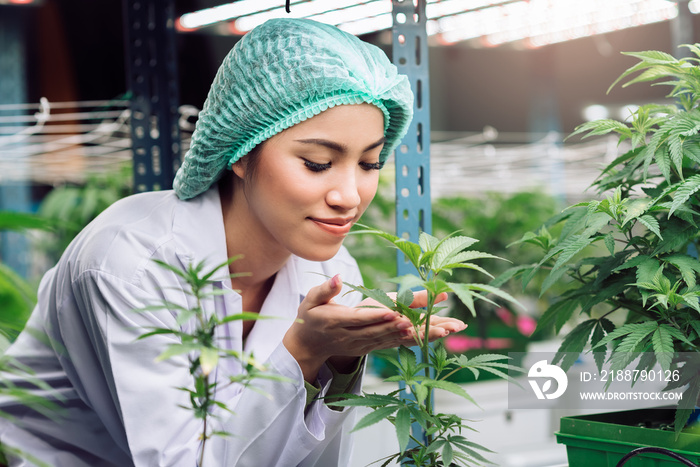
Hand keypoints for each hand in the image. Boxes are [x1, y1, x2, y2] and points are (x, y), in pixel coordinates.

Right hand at [282, 275, 465, 381]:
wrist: (309, 346)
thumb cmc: (310, 317)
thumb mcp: (310, 301)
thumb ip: (325, 290)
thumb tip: (338, 278)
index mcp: (338, 321)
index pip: (361, 318)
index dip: (378, 316)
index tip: (395, 312)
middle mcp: (355, 336)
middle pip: (386, 329)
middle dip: (413, 324)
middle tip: (439, 321)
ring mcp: (365, 344)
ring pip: (397, 339)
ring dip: (424, 334)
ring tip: (449, 329)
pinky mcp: (373, 347)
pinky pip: (398, 344)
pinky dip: (418, 340)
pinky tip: (439, 335)